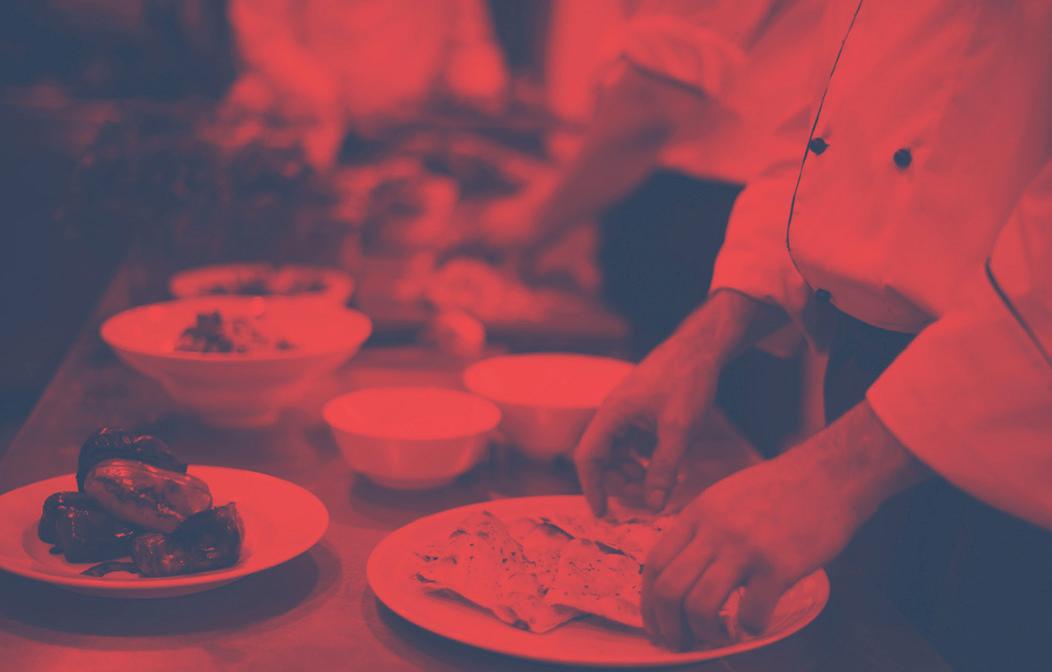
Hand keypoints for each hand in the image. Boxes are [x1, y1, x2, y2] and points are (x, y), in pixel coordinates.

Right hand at [574, 290, 787, 515]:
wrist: (701, 348)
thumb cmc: (686, 380)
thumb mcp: (679, 429)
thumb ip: (664, 468)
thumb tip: (653, 504)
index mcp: (613, 414)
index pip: (588, 458)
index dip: (592, 488)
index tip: (603, 513)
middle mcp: (614, 414)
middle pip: (604, 460)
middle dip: (622, 483)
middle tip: (649, 499)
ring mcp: (628, 413)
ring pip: (621, 454)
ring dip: (635, 473)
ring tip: (661, 484)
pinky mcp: (643, 413)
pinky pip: (636, 445)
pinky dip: (647, 460)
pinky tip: (670, 467)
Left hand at [641, 402, 928, 649]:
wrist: (828, 474)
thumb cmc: (778, 490)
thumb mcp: (723, 498)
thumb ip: (701, 530)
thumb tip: (682, 574)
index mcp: (696, 514)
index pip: (654, 565)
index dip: (649, 603)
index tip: (658, 624)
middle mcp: (713, 530)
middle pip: (668, 590)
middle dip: (669, 626)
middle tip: (684, 642)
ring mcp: (744, 547)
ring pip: (700, 606)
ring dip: (706, 633)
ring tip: (722, 635)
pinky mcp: (778, 564)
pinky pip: (750, 613)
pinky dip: (749, 628)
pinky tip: (756, 623)